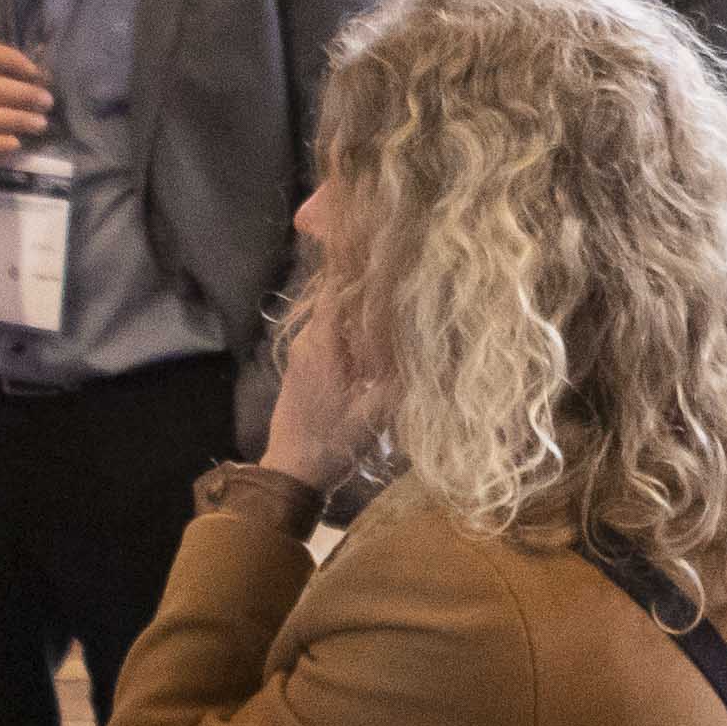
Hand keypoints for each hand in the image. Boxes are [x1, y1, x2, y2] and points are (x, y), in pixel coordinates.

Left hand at [258, 268, 388, 492]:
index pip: (337, 288)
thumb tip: (436, 348)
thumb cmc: (331, 444)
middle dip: (367, 284)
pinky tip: (376, 335)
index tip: (389, 251)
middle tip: (403, 275)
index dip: (360, 266)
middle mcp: (308, 341)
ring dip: (360, 307)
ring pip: (333, 315)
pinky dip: (351, 327)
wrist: (290, 474)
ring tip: (395, 301)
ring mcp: (303, 354)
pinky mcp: (305, 367)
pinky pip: (329, 333)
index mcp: (322, 345)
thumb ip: (403, 379)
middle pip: (336, 297)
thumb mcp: (375, 415)